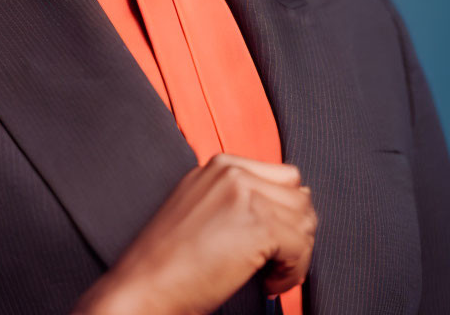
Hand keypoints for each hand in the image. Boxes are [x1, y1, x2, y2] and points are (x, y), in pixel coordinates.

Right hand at [72, 152, 315, 314]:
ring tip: (271, 272)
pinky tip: (268, 283)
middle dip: (297, 232)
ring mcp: (246, 196)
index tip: (278, 237)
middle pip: (299, 196)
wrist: (144, 284)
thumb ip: (234, 195)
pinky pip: (300, 247)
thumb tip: (275, 209)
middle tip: (278, 259)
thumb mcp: (199, 205)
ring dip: (297, 253)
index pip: (284, 175)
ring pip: (305, 220)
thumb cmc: (167, 258)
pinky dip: (293, 272)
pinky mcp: (258, 225)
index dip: (287, 212)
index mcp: (221, 165)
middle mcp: (234, 173)